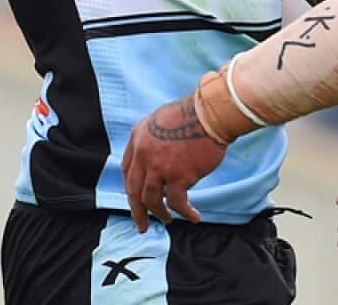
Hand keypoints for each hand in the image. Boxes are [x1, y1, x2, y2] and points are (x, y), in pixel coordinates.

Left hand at [121, 96, 227, 232]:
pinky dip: (185, 212)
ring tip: (168, 221)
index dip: (132, 187)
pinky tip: (194, 216)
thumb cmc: (193, 113)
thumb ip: (153, 139)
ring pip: (152, 200)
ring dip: (159, 214)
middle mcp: (144, 154)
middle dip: (137, 211)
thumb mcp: (161, 119)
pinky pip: (177, 202)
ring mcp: (159, 167)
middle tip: (142, 224)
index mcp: (138, 139)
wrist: (210, 114)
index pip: (127, 170)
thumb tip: (158, 160)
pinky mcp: (179, 176)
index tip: (138, 199)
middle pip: (133, 190)